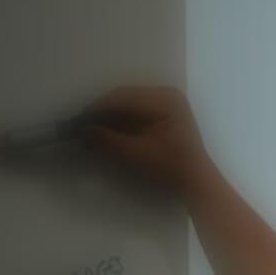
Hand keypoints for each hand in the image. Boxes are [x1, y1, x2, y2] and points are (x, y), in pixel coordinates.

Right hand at [81, 85, 213, 193]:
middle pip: (125, 98)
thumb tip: (83, 131)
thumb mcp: (137, 154)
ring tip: (91, 130)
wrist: (196, 181)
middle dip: (103, 113)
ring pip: (128, 104)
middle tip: (82, 126)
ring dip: (110, 117)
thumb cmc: (171, 167)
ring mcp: (166, 102)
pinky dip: (121, 122)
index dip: (99, 108)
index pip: (124, 97)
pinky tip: (106, 131)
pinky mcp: (163, 113)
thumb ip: (109, 141)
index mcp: (165, 99)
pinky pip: (136, 112)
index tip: (79, 120)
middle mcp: (166, 94)